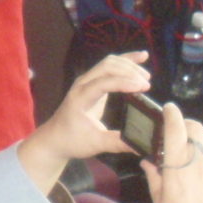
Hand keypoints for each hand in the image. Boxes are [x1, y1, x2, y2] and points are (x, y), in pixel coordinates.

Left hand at [17, 54, 150, 192]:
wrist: (55, 139)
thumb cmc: (72, 141)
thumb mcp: (96, 144)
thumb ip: (118, 143)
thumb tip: (141, 146)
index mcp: (80, 99)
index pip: (103, 83)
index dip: (124, 82)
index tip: (143, 87)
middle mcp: (82, 85)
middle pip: (106, 67)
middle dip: (129, 71)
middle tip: (147, 84)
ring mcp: (86, 81)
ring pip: (108, 63)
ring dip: (128, 65)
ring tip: (146, 76)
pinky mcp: (92, 82)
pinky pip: (109, 66)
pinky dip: (125, 61)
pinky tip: (141, 57)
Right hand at [143, 107, 202, 202]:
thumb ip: (154, 176)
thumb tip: (148, 160)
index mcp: (176, 171)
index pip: (175, 129)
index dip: (172, 114)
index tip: (169, 109)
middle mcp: (199, 167)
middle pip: (196, 129)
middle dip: (187, 126)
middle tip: (181, 132)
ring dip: (202, 139)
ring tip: (196, 150)